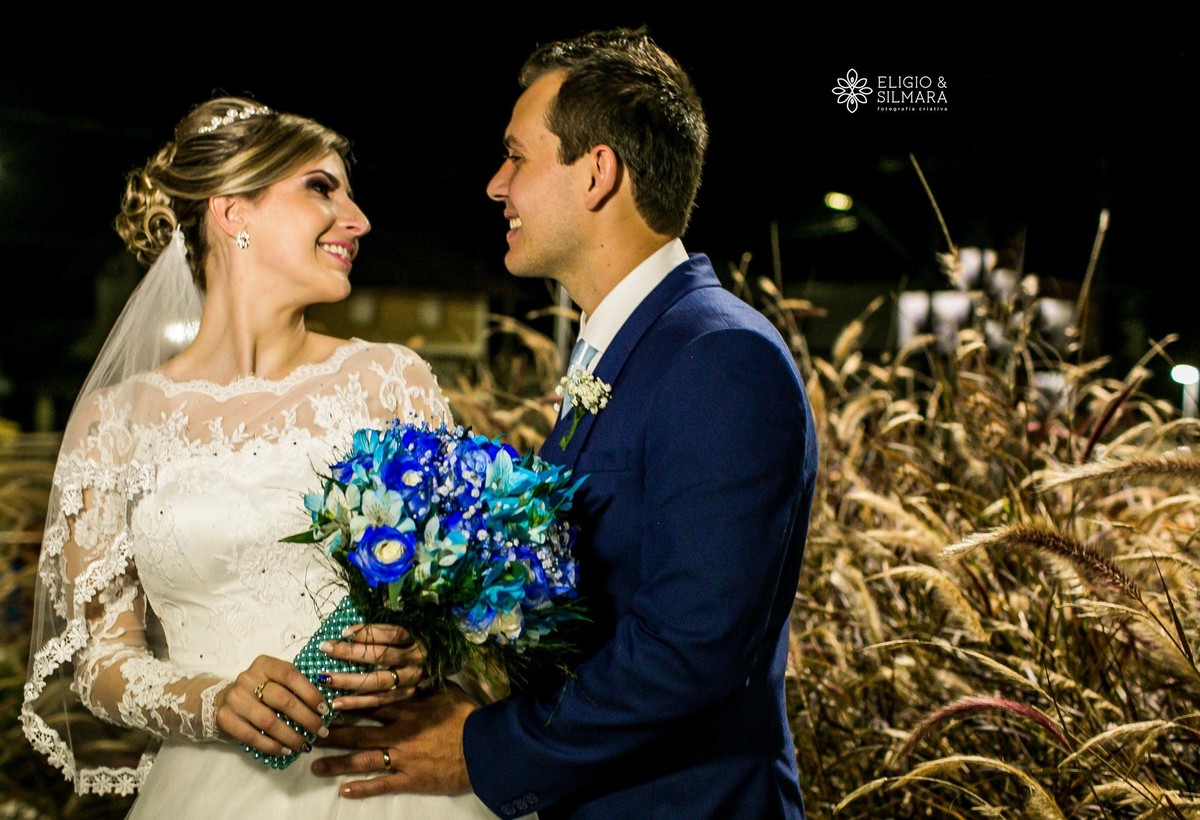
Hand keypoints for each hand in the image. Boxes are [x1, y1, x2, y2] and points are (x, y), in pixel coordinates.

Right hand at [215, 654, 330, 756]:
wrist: (222, 701)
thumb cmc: (258, 691)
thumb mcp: (275, 681)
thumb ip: (297, 689)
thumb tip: (332, 709)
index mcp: (264, 664)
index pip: (291, 676)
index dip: (311, 694)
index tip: (325, 710)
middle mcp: (248, 678)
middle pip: (283, 700)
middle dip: (307, 719)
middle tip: (321, 732)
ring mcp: (235, 699)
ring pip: (269, 721)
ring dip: (291, 736)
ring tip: (305, 745)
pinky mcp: (226, 718)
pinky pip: (252, 736)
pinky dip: (271, 746)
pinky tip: (285, 751)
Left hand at [311, 683, 477, 797]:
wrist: (484, 747)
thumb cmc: (469, 717)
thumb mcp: (448, 691)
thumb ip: (427, 682)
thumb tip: (416, 667)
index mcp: (407, 708)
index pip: (370, 703)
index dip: (346, 702)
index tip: (326, 700)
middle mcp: (399, 732)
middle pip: (358, 732)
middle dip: (333, 734)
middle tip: (311, 734)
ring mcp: (402, 757)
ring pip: (363, 759)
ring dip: (337, 763)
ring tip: (315, 766)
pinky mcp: (410, 778)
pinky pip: (381, 784)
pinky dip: (362, 788)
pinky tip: (344, 790)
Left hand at [318, 623, 426, 710]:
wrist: (437, 664)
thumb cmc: (413, 644)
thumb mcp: (405, 632)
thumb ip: (382, 631)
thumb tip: (347, 631)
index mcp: (416, 638)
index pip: (392, 633)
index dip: (368, 632)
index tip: (343, 631)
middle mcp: (415, 659)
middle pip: (382, 656)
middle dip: (351, 652)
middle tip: (326, 648)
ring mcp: (411, 680)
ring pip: (377, 682)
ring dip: (348, 681)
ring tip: (325, 678)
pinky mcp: (405, 696)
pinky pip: (378, 701)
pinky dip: (356, 702)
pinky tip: (337, 703)